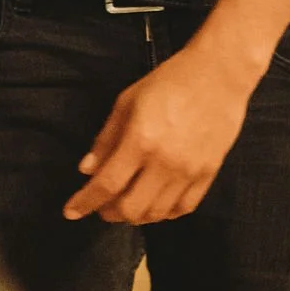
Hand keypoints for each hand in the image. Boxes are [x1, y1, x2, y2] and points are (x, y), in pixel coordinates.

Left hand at [62, 39, 260, 224]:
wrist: (218, 75)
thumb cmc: (169, 82)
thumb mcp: (127, 101)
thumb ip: (106, 138)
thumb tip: (86, 169)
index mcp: (140, 140)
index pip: (107, 184)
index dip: (85, 202)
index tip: (71, 211)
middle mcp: (165, 162)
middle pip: (131, 208)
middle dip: (109, 212)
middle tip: (102, 204)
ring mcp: (189, 171)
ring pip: (156, 213)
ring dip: (135, 215)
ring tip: (126, 203)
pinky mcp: (208, 174)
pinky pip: (183, 208)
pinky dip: (164, 213)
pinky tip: (155, 204)